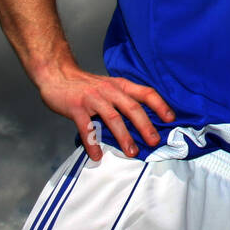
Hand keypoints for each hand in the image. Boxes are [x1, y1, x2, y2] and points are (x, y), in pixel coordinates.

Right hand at [34, 65, 173, 160]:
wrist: (57, 74)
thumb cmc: (86, 85)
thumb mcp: (109, 86)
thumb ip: (124, 99)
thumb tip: (144, 120)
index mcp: (120, 85)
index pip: (145, 93)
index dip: (160, 105)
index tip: (171, 119)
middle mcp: (109, 91)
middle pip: (132, 108)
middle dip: (145, 126)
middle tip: (154, 141)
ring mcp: (93, 98)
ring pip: (113, 118)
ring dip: (124, 137)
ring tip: (132, 152)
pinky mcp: (76, 107)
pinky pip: (87, 128)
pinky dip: (92, 143)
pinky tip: (97, 155)